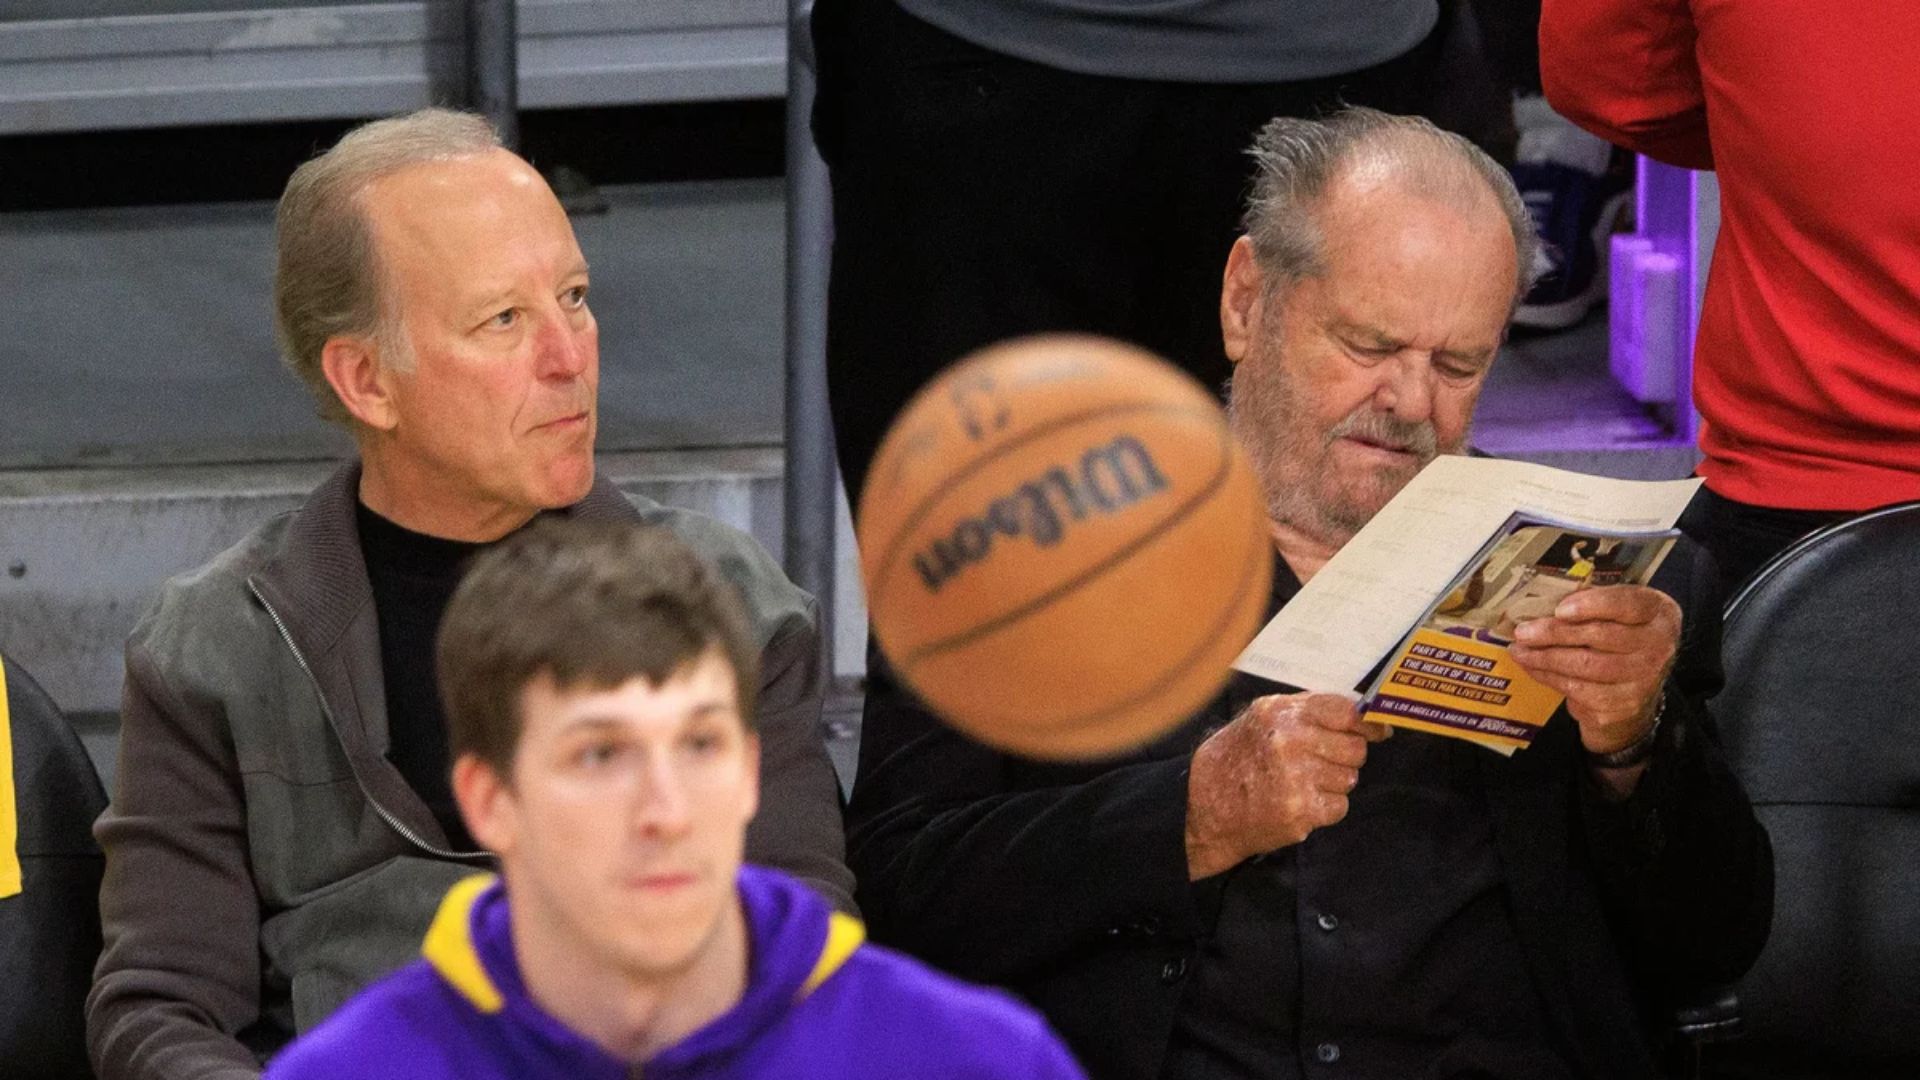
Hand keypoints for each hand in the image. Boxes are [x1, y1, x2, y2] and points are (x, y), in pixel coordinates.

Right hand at [1184, 692, 1390, 879]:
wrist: (1203, 807)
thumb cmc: (1235, 758)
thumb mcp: (1261, 718)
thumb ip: (1305, 712)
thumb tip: (1360, 714)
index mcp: (1281, 713)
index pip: (1346, 713)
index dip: (1369, 724)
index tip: (1379, 731)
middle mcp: (1289, 742)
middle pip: (1355, 749)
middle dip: (1345, 758)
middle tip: (1321, 763)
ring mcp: (1296, 779)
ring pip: (1349, 779)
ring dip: (1332, 784)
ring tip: (1302, 784)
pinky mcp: (1300, 812)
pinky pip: (1339, 806)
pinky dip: (1325, 808)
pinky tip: (1300, 803)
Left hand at [1507, 584, 1678, 754]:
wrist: (1635, 697)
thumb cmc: (1619, 645)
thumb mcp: (1617, 617)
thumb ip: (1591, 605)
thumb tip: (1541, 604)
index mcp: (1659, 613)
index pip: (1628, 603)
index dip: (1593, 604)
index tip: (1560, 609)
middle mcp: (1659, 645)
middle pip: (1601, 635)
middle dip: (1555, 632)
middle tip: (1523, 631)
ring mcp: (1644, 678)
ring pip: (1586, 664)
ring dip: (1545, 656)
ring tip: (1520, 649)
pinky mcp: (1623, 704)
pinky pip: (1577, 688)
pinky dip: (1549, 676)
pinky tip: (1532, 666)